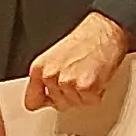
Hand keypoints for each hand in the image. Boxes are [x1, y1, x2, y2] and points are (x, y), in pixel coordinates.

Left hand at [25, 10, 135, 124]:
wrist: (104, 30)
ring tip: (89, 75)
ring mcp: (67, 82)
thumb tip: (46, 98)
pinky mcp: (85, 87)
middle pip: (58, 104)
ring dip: (85, 95)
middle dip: (71, 96)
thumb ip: (46, 78)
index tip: (52, 100)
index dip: (46, 102)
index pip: (32, 101)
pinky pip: (90, 101)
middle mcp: (50, 75)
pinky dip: (98, 93)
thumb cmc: (84, 40)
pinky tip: (97, 78)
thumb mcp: (55, 57)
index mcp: (39, 67)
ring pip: (75, 104)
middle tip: (80, 78)